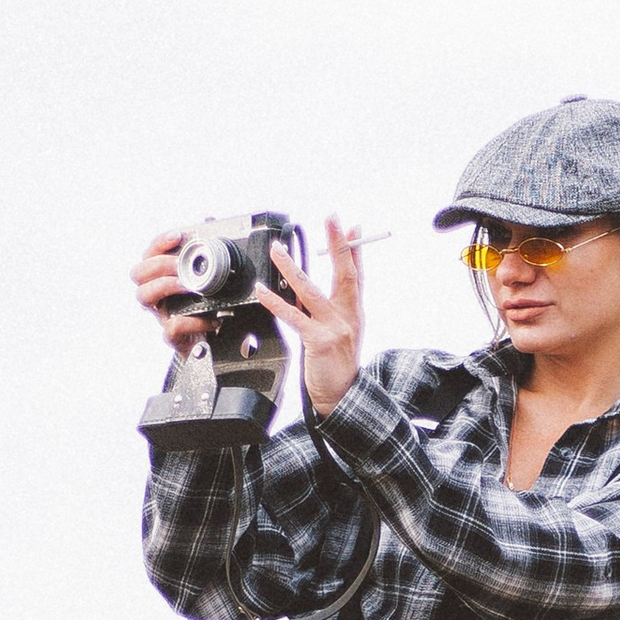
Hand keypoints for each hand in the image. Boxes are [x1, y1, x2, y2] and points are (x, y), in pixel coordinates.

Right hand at [133, 227, 205, 356]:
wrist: (207, 343)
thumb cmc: (202, 306)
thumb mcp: (205, 279)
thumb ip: (204, 253)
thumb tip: (209, 222)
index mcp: (160, 278)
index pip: (148, 255)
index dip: (160, 243)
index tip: (178, 235)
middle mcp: (155, 294)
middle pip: (137, 273)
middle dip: (159, 264)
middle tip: (181, 265)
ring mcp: (160, 314)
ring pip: (143, 296)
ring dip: (165, 285)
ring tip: (189, 286)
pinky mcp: (171, 335)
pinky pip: (172, 327)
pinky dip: (193, 321)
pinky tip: (212, 318)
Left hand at [257, 214, 365, 412]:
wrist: (342, 398)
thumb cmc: (336, 366)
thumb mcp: (339, 333)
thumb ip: (327, 309)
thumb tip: (306, 289)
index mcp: (352, 313)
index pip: (356, 275)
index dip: (354, 250)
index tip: (351, 227)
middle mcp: (347, 317)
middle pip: (344, 274)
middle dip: (338, 244)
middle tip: (333, 220)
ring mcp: (335, 329)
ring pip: (311, 291)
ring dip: (293, 267)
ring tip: (278, 250)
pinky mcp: (319, 342)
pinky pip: (294, 317)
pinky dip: (276, 302)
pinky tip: (264, 291)